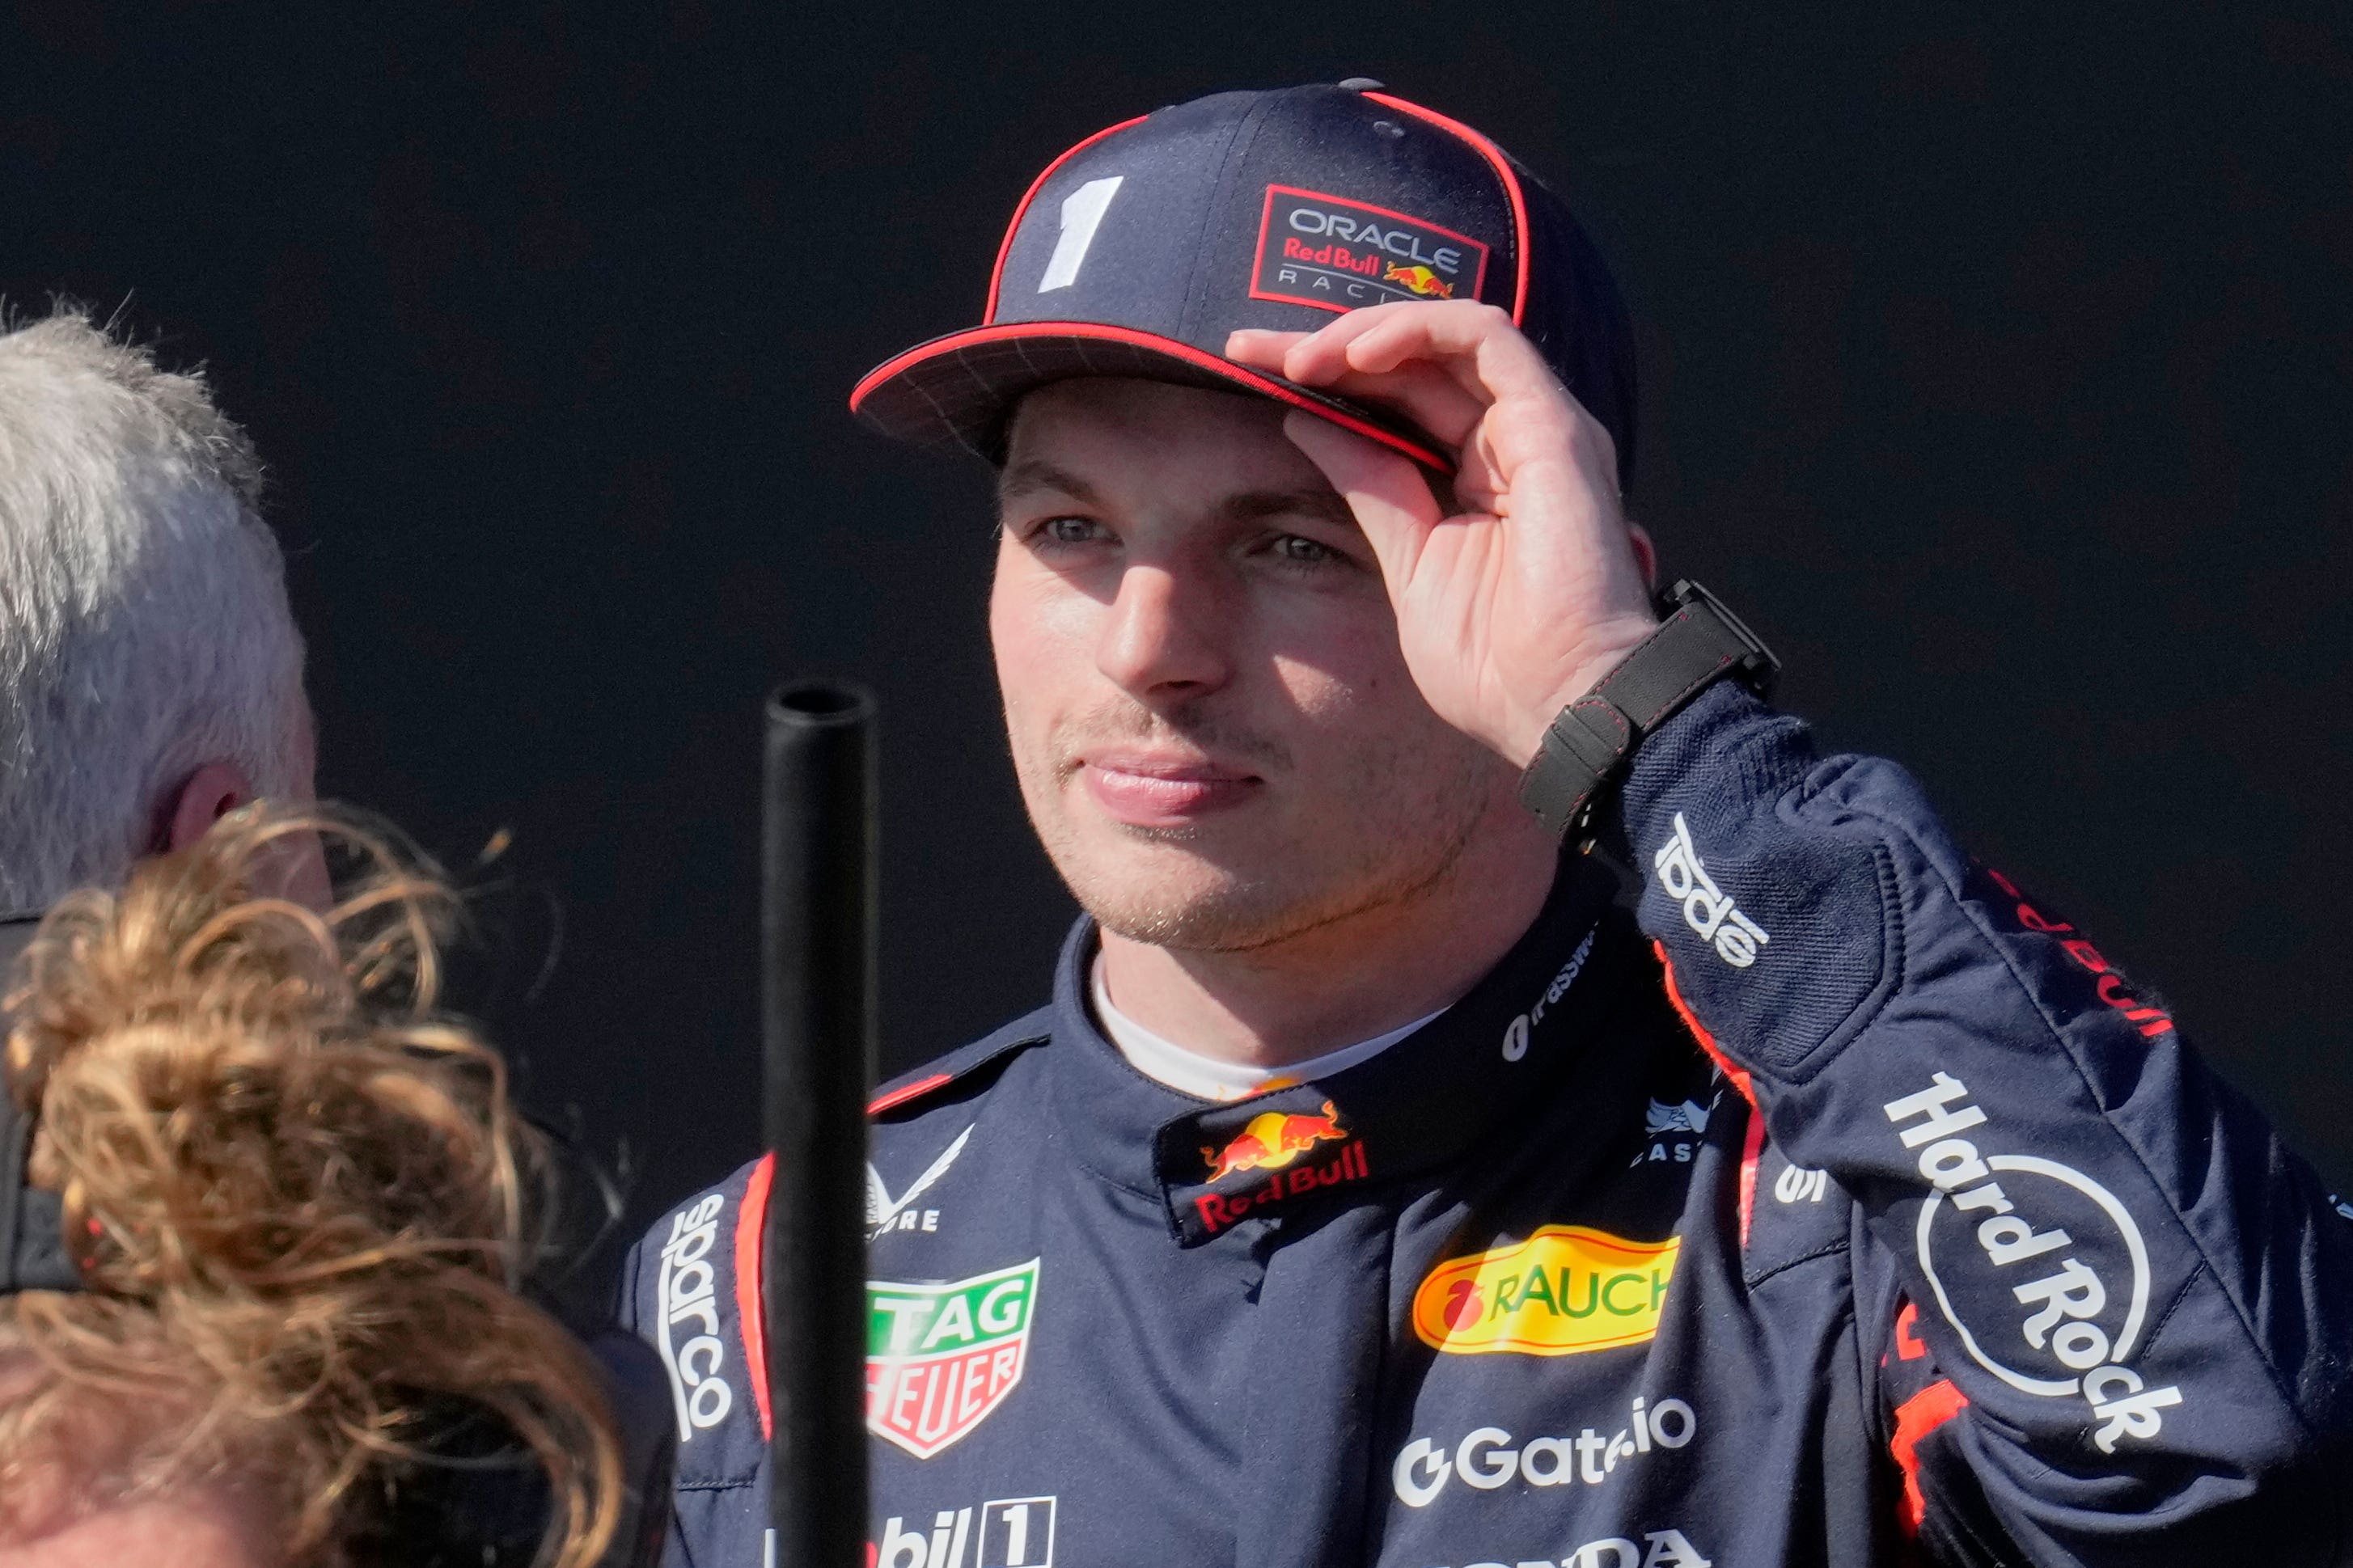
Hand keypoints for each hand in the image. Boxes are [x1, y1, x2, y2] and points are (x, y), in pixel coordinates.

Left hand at [1226, 302, 1658, 768]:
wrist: (1558, 705)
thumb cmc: (1495, 661)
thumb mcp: (1405, 558)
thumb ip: (1370, 484)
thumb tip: (1305, 422)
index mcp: (1477, 478)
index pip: (1397, 399)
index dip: (1327, 377)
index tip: (1251, 373)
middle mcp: (1509, 443)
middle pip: (1415, 362)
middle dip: (1328, 345)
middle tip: (1249, 348)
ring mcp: (1536, 429)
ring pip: (1448, 336)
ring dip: (1367, 331)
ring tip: (1302, 355)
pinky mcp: (1553, 424)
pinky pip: (1486, 338)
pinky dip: (1419, 329)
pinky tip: (1358, 354)